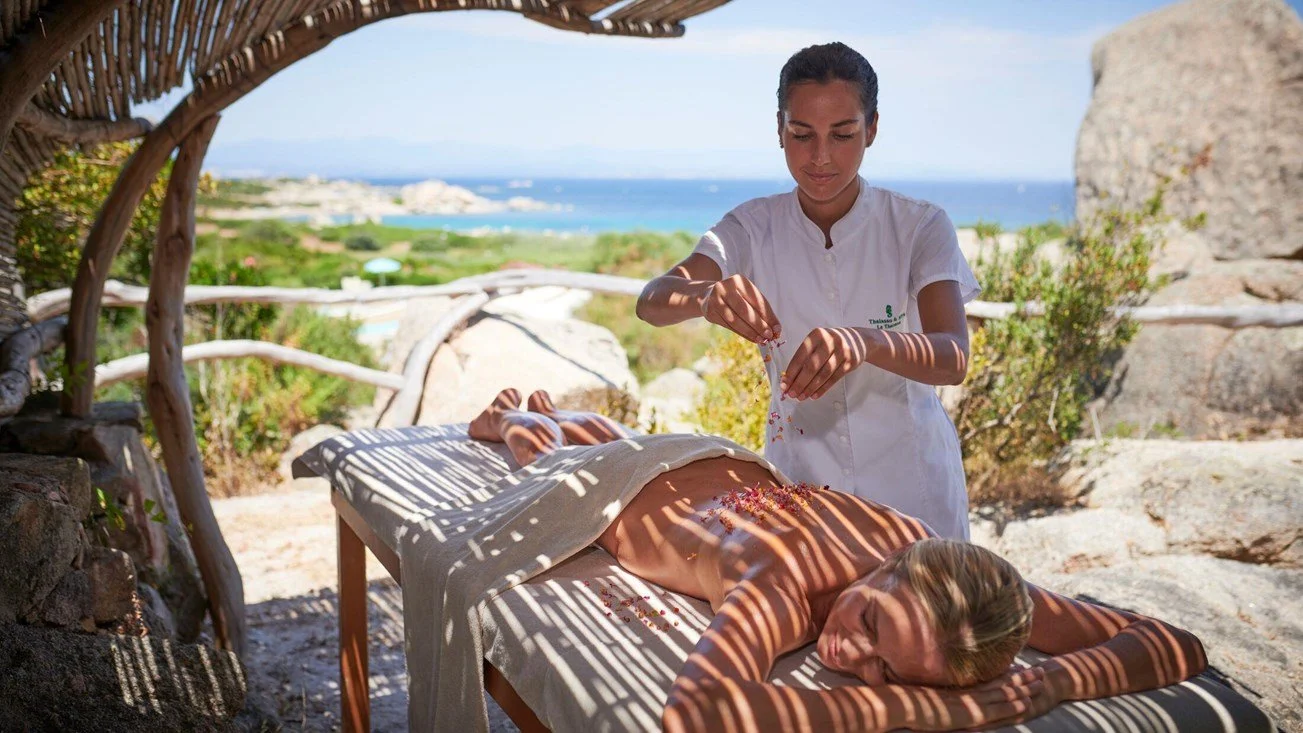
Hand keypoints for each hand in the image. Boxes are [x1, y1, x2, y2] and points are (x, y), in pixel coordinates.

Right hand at [700, 274, 781, 343]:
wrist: (709, 295)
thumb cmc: (736, 296)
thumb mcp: (748, 296)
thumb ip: (760, 309)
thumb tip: (775, 328)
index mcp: (739, 280)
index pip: (756, 300)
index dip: (768, 315)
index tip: (778, 328)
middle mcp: (725, 288)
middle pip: (745, 310)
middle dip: (759, 325)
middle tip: (770, 336)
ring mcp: (715, 300)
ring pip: (735, 320)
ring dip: (750, 332)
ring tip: (761, 340)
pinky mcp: (709, 312)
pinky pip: (728, 326)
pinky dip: (742, 334)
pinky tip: (751, 338)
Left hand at [781, 327, 872, 399]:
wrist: (858, 340)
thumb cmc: (831, 343)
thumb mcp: (818, 343)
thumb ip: (805, 357)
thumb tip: (789, 379)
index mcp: (816, 335)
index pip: (800, 356)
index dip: (791, 372)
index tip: (784, 385)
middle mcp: (829, 341)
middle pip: (811, 366)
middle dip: (799, 382)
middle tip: (791, 394)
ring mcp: (842, 351)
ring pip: (823, 374)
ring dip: (810, 388)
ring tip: (801, 397)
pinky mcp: (851, 362)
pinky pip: (834, 379)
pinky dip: (823, 389)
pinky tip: (814, 395)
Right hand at [897, 666, 1047, 731]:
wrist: (901, 703)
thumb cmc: (910, 702)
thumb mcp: (930, 697)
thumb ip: (942, 695)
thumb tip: (946, 694)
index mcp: (961, 688)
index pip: (989, 680)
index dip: (1007, 675)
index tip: (1020, 669)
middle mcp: (969, 692)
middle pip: (1001, 683)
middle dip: (1022, 678)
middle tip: (1040, 670)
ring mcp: (970, 701)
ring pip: (1003, 693)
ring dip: (1024, 689)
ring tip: (1041, 683)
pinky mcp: (970, 713)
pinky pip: (995, 708)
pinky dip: (1011, 705)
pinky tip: (1025, 702)